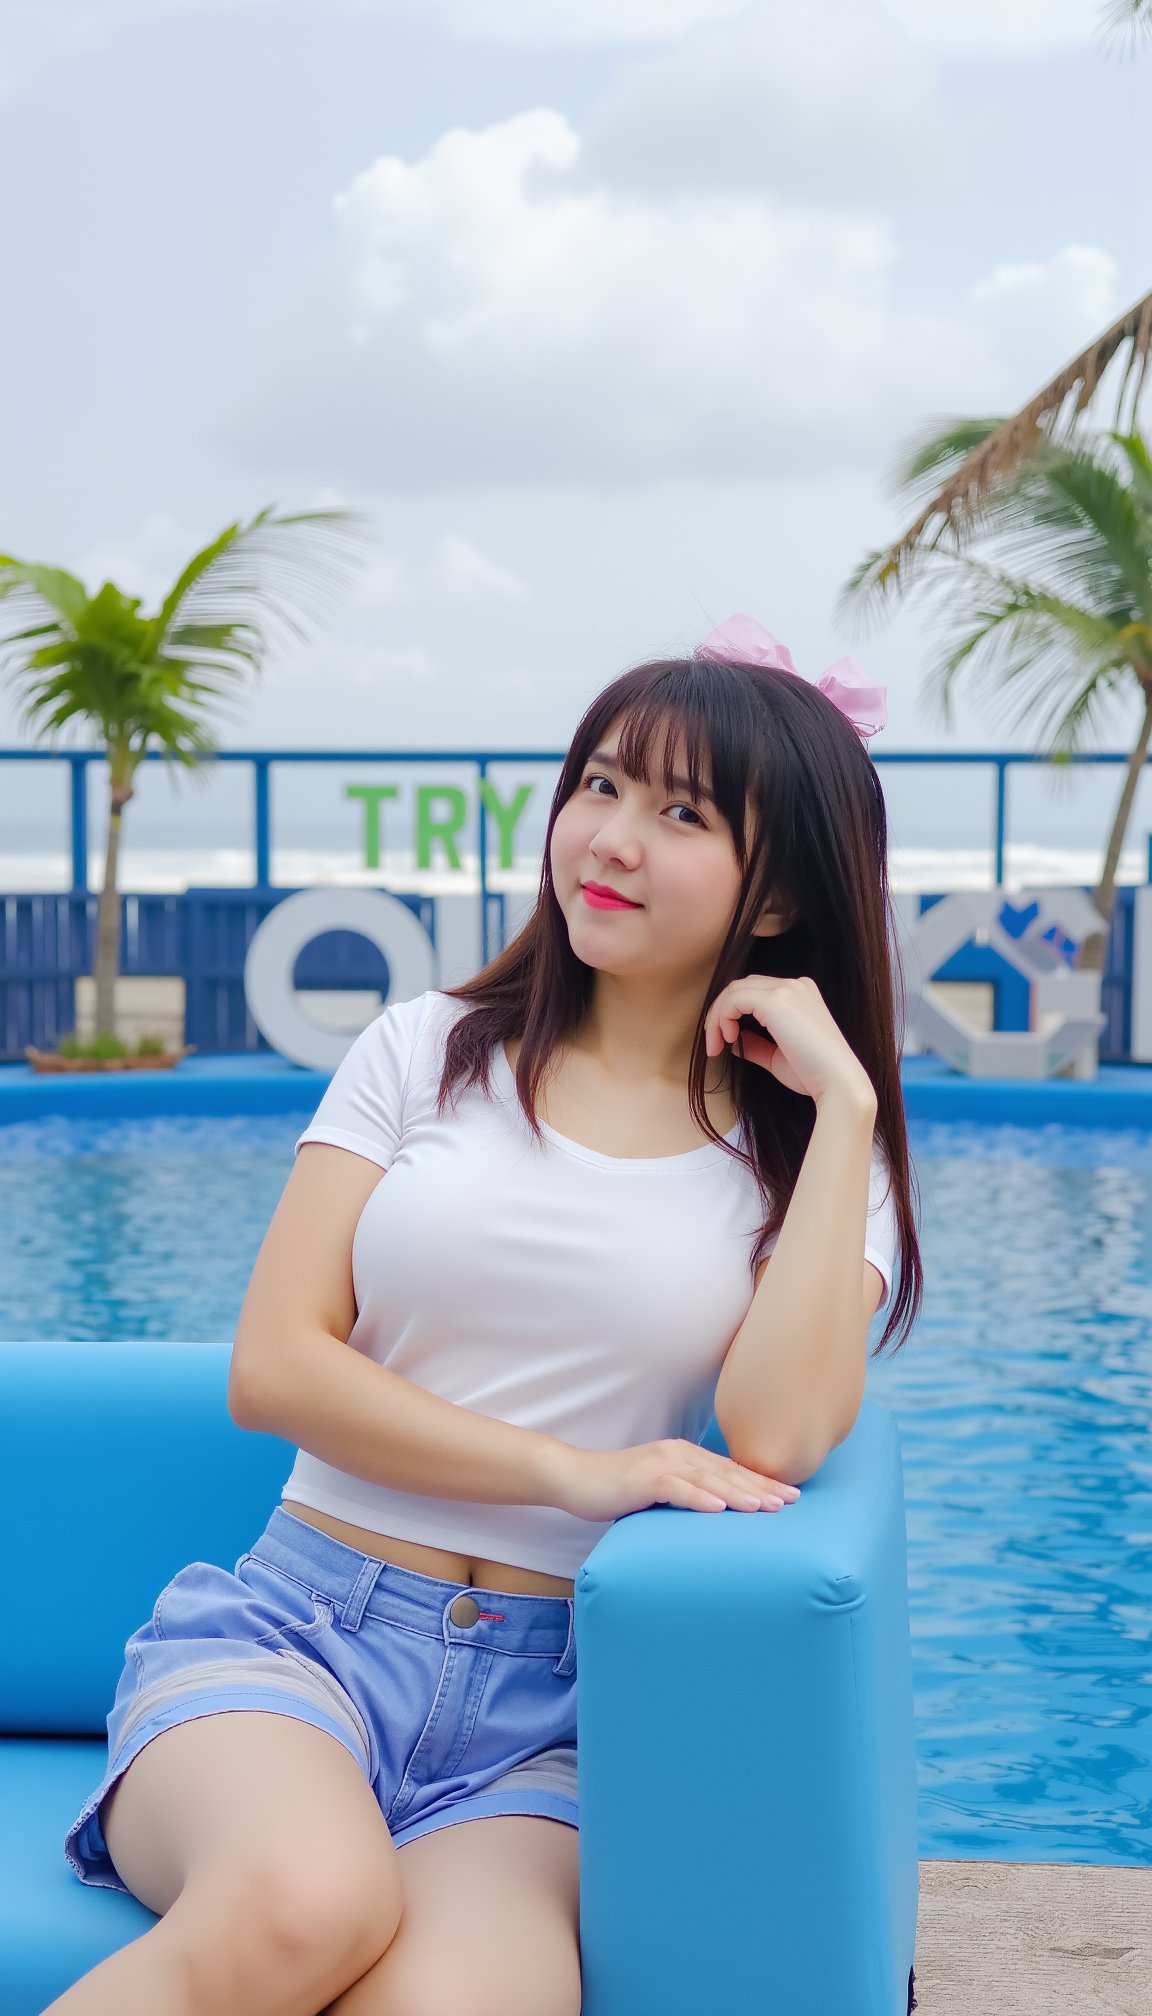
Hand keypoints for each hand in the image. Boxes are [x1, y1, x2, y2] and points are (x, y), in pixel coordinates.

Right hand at [549, 1438, 801, 1522]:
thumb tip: (717, 1515)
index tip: (791, 1495)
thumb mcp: (659, 1491)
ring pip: (707, 1478)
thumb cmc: (618, 1489)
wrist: (575, 1478)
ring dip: (738, 1492)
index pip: (731, 1471)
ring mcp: (660, 1464)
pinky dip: (698, 1497)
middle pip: (727, 1472)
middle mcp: (678, 1454)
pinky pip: (676, 1488)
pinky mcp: (642, 1478)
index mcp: (685, 1457)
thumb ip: (686, 1495)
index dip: (762, 1482)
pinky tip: (719, 1508)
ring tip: (765, 1507)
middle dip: (761, 1487)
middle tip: (791, 1501)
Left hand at [705, 974, 875, 1107]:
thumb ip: (757, 1045)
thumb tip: (733, 1042)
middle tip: (713, 1045)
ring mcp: (787, 990)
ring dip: (717, 1017)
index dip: (732, 1012)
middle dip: (720, 1013)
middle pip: (742, 986)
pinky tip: (725, 1039)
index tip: (723, 1042)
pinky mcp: (777, 1001)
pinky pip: (734, 999)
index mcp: (801, 993)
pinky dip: (721, 1017)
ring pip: (735, 990)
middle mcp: (795, 985)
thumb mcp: (778, 1057)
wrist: (837, 1083)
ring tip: (715, 1045)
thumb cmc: (813, 1075)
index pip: (755, 991)